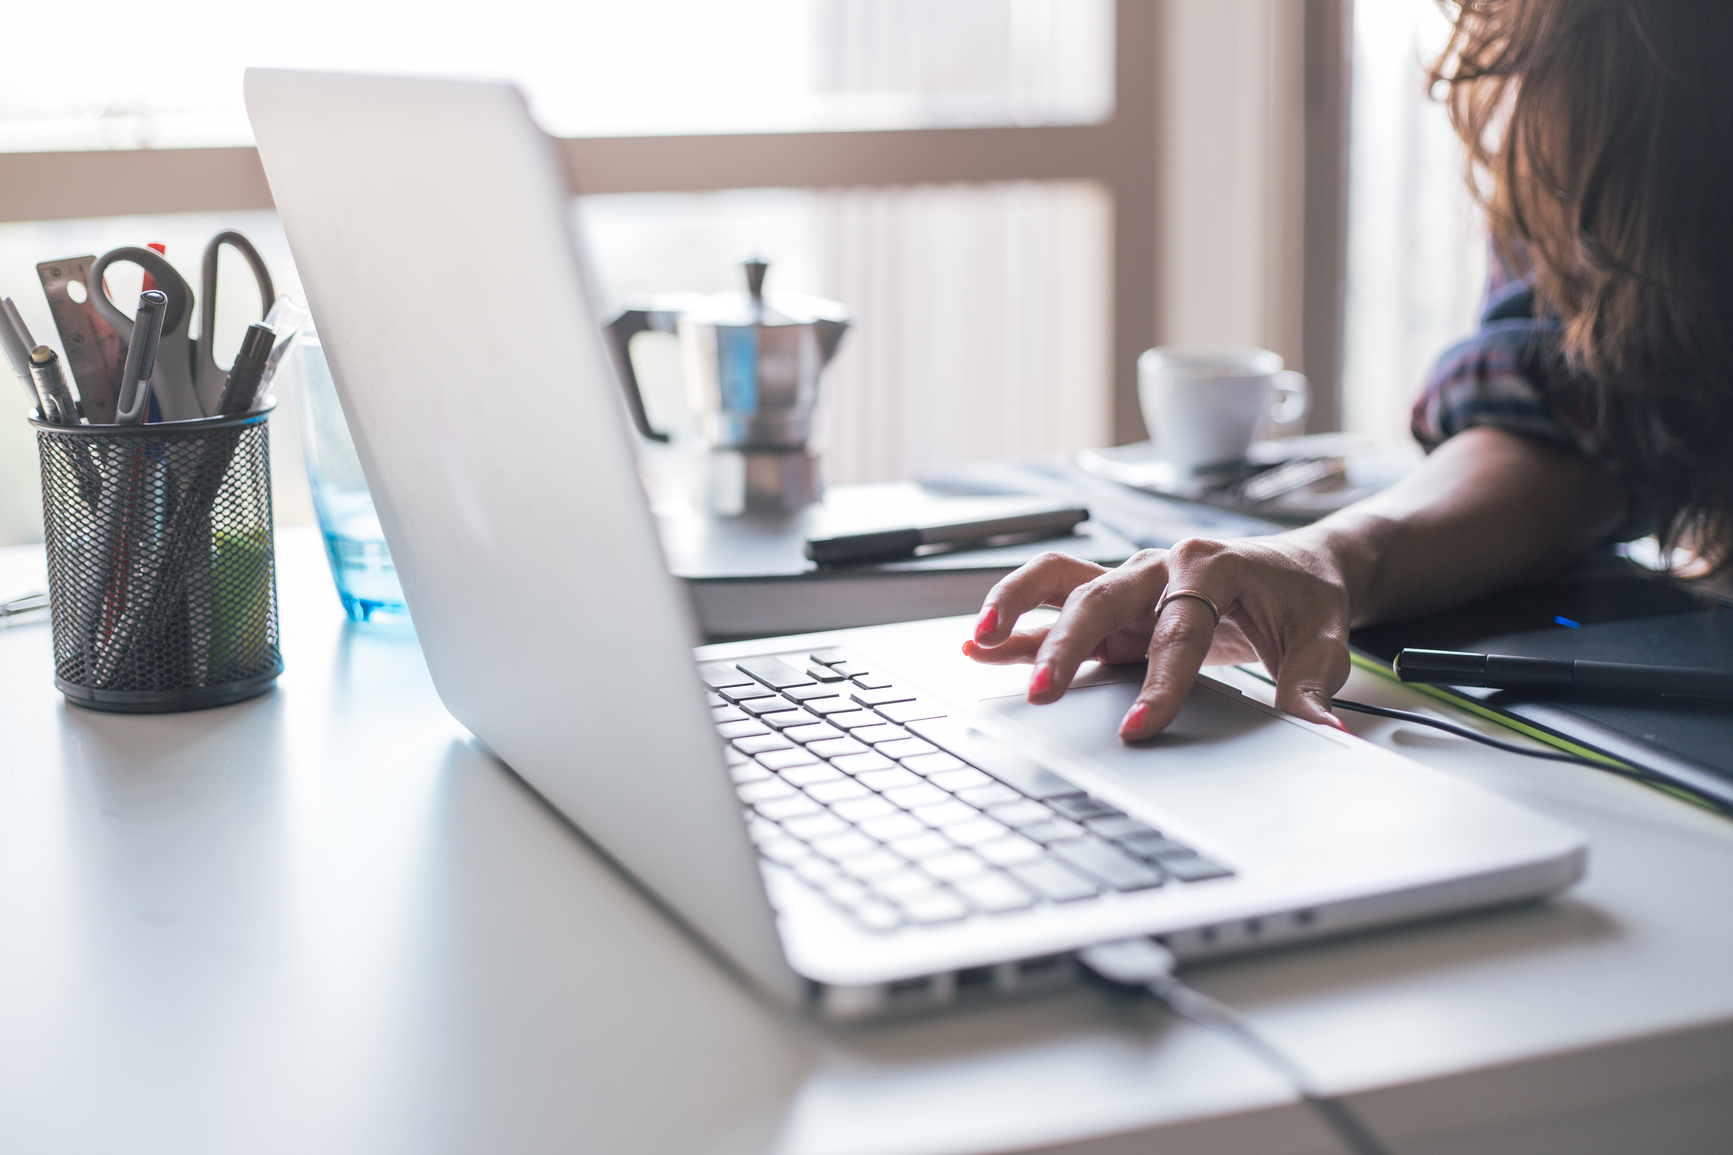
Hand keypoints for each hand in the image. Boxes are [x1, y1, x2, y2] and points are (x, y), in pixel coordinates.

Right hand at [962, 537, 1352, 740]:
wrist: (1300, 566)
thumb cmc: (1305, 599)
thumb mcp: (1322, 643)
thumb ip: (1310, 688)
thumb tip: (1321, 732)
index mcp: (1212, 566)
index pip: (1179, 630)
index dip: (1160, 683)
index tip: (1140, 729)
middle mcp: (1160, 566)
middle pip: (1100, 597)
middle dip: (1067, 646)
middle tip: (1043, 693)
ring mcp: (1131, 581)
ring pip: (1059, 580)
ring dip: (1016, 608)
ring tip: (979, 643)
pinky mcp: (1115, 602)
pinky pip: (1055, 601)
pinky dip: (1017, 620)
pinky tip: (981, 646)